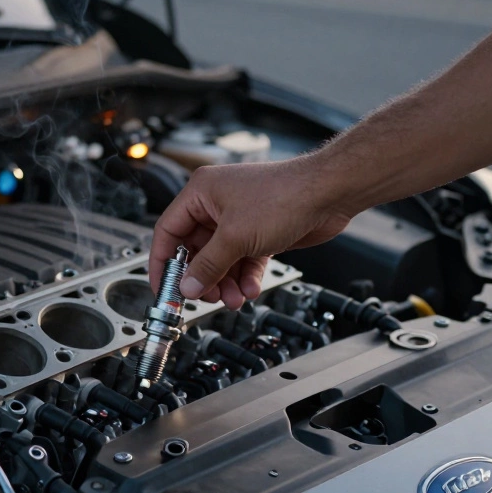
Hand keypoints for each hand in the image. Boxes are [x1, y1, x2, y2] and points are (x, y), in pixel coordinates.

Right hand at [149, 156, 354, 309]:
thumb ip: (208, 266)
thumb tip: (187, 286)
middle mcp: (216, 204)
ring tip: (234, 298)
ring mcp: (238, 219)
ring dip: (226, 282)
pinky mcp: (259, 232)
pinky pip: (243, 260)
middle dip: (202, 277)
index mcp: (201, 193)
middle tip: (207, 297)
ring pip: (221, 259)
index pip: (168, 232)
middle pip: (195, 250)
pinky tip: (250, 289)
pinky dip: (245, 277)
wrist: (329, 193)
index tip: (163, 288)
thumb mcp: (235, 237)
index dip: (162, 263)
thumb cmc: (285, 195)